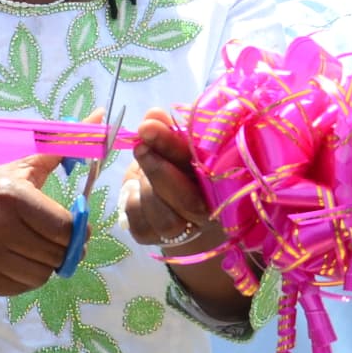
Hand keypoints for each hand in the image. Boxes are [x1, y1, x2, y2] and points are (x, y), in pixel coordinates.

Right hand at [0, 151, 78, 296]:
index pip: (64, 228)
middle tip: (56, 241)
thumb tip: (100, 117)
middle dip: (63, 250)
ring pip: (42, 275)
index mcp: (12, 195)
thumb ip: (61, 146)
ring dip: (45, 265)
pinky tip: (16, 261)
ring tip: (34, 250)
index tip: (76, 229)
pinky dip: (25, 278)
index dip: (78, 232)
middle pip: (56, 254)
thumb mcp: (18, 167)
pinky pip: (22, 288)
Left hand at [120, 109, 224, 258]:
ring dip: (146, 187)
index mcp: (220, 183)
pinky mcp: (152, 237)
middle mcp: (207, 212)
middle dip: (159, 168)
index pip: (203, 166)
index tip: (150, 124)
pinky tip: (135, 187)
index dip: (174, 145)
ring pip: (164, 218)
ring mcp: (182, 231)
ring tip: (141, 161)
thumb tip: (154, 115)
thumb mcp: (176, 144)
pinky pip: (139, 223)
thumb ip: (170, 129)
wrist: (169, 200)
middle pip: (187, 200)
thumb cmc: (178, 164)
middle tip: (141, 140)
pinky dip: (131, 201)